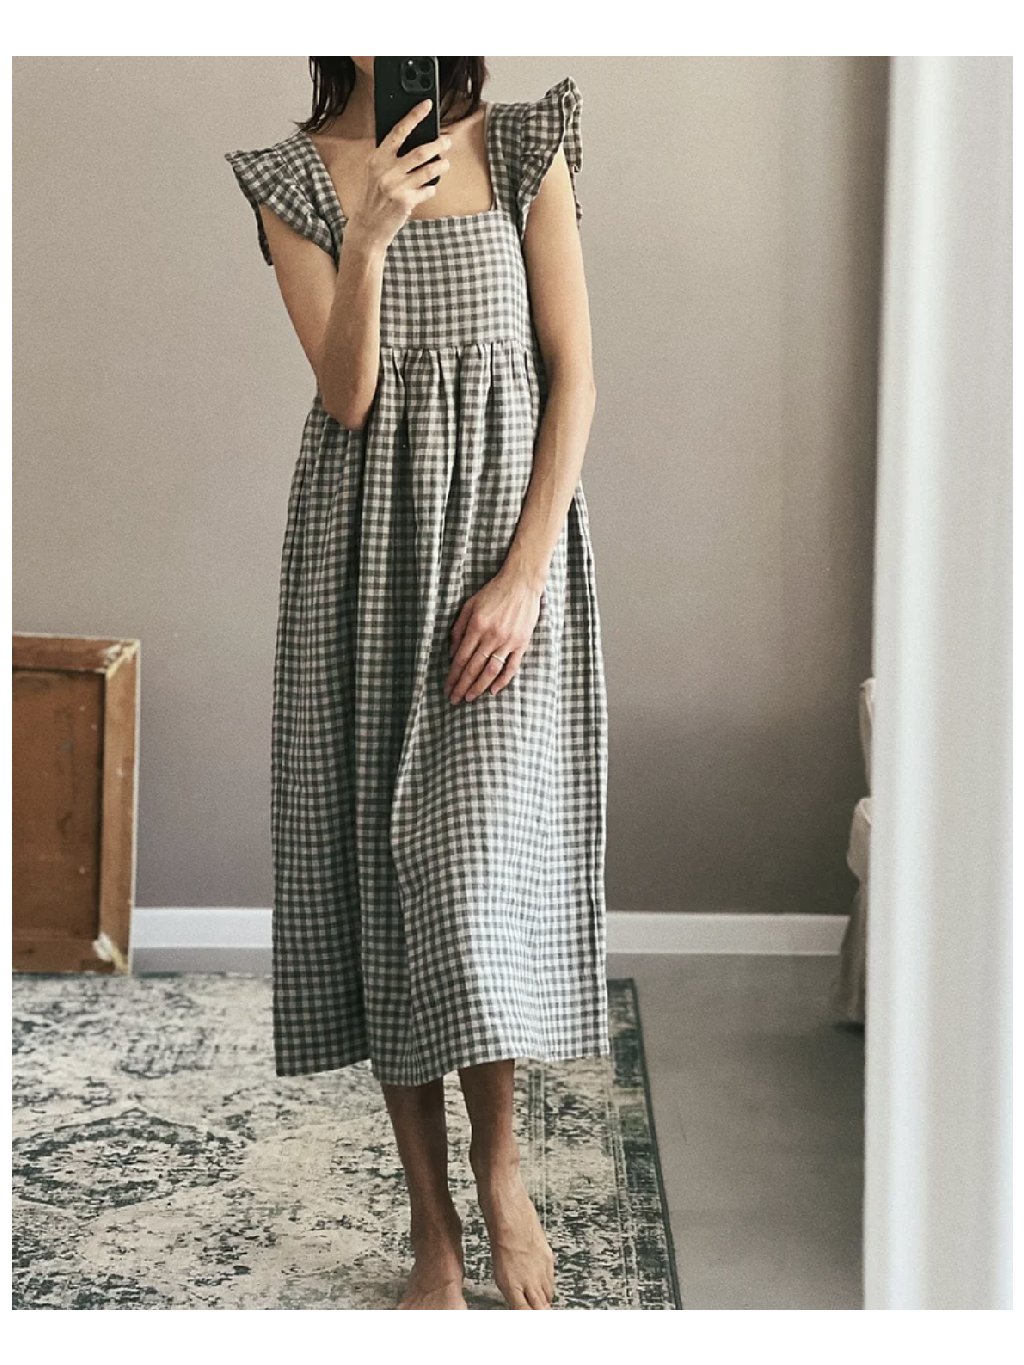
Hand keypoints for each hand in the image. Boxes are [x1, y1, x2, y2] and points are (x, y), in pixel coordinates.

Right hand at [346, 99, 452, 249]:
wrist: (368, 225)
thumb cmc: (375, 196)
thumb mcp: (377, 172)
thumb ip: (391, 157)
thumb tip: (417, 141)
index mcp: (377, 158)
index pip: (399, 131)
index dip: (414, 116)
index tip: (427, 105)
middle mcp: (386, 170)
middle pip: (420, 151)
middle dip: (438, 144)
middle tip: (447, 140)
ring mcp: (396, 186)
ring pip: (428, 171)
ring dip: (441, 166)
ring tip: (445, 163)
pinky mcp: (405, 201)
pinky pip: (427, 191)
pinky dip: (431, 189)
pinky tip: (430, 188)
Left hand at [445, 573, 543, 703]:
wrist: (522, 583)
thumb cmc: (493, 592)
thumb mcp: (469, 605)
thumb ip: (459, 628)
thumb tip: (451, 652)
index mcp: (476, 626)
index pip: (461, 657)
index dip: (453, 675)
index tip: (447, 687)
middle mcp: (491, 636)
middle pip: (474, 667)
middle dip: (462, 686)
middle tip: (454, 699)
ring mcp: (508, 641)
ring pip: (491, 670)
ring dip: (479, 687)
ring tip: (470, 698)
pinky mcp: (522, 643)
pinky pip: (512, 666)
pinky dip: (502, 680)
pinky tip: (493, 691)